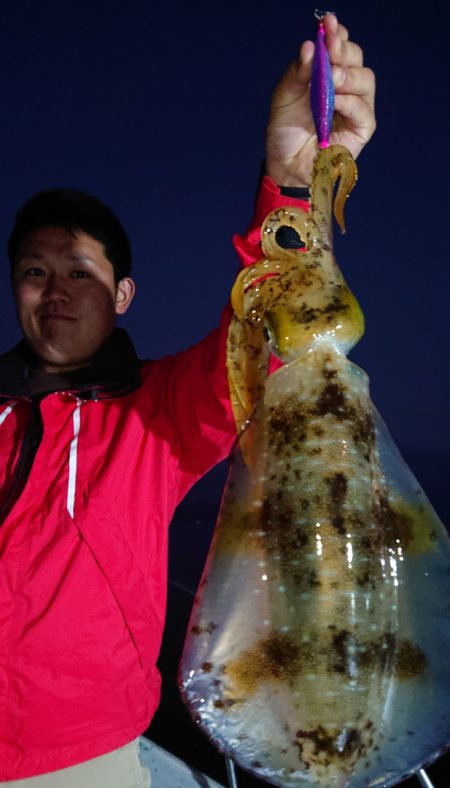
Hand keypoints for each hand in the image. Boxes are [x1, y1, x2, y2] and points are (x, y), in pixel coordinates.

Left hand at [266, 14, 375, 187]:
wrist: (284, 164)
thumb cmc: (285, 130)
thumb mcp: (284, 96)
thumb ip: (298, 72)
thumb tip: (309, 46)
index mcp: (328, 73)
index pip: (340, 46)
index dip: (337, 33)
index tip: (328, 23)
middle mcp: (346, 86)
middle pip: (357, 57)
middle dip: (343, 50)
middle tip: (330, 49)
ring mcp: (356, 107)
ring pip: (365, 79)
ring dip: (348, 75)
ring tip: (332, 78)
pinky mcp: (362, 128)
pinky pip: (363, 109)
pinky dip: (348, 102)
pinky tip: (334, 101)